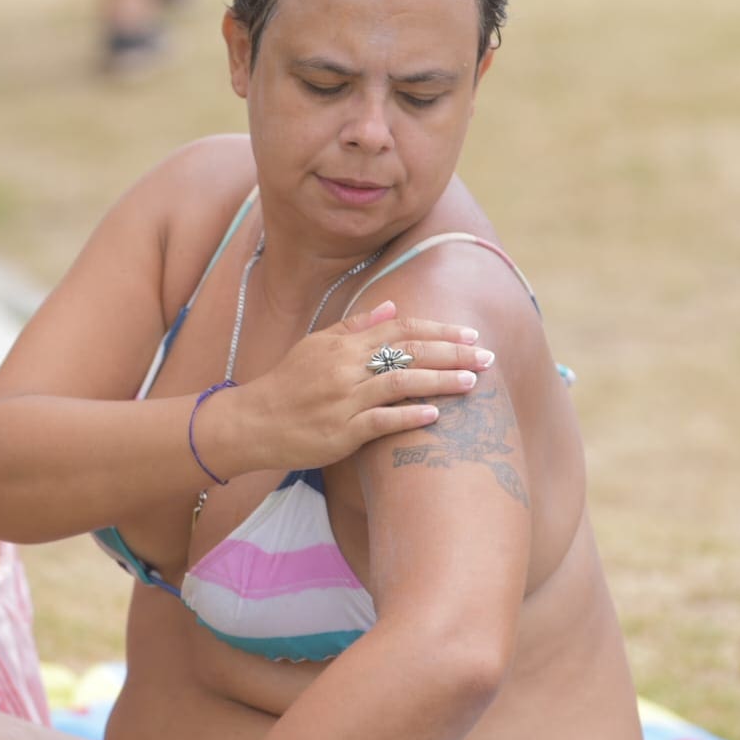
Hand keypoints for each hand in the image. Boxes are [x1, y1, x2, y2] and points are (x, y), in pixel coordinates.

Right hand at [203, 301, 491, 476]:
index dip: (437, 331)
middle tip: (486, 356)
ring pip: (400, 384)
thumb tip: (392, 307)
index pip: (399, 330)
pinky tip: (435, 415)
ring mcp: (344, 400)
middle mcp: (345, 368)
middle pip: (408, 353)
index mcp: (343, 345)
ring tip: (472, 383)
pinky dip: (409, 416)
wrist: (253, 421)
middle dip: (452, 353)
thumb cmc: (288, 383)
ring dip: (440, 381)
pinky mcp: (341, 432)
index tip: (469, 334)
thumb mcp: (317, 345)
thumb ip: (356, 326)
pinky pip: (382, 422)